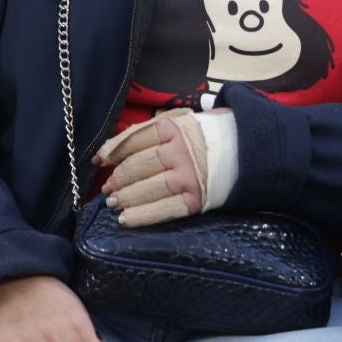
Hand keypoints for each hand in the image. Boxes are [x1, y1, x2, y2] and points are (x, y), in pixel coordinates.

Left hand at [95, 108, 208, 225]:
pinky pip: (161, 210)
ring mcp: (186, 178)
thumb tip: (112, 150)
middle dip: (118, 178)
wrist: (241, 150)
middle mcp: (178, 153)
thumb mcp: (179, 122)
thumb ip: (149, 133)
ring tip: (112, 202)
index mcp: (172, 129)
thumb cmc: (204, 136)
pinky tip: (124, 219)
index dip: (112, 150)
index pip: (133, 140)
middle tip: (108, 188)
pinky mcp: (193, 200)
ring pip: (145, 190)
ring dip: (124, 198)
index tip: (100, 160)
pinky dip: (140, 216)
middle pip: (136, 167)